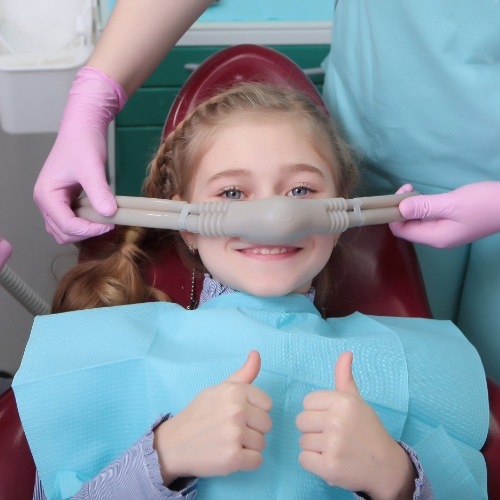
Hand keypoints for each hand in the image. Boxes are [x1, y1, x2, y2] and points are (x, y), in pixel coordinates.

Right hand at [33, 67, 126, 243]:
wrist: (83, 128)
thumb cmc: (83, 143)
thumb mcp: (92, 168)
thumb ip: (99, 192)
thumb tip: (109, 214)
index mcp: (46, 195)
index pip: (66, 225)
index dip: (89, 229)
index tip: (111, 224)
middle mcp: (46, 202)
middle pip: (63, 233)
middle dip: (86, 232)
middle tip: (109, 223)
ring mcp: (54, 203)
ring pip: (66, 231)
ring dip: (85, 231)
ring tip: (105, 220)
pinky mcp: (65, 201)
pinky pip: (72, 222)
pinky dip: (86, 224)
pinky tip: (101, 215)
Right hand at [154, 351, 271, 484]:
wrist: (173, 443)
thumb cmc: (199, 414)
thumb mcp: (219, 389)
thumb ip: (243, 374)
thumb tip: (256, 353)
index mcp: (235, 391)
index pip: (267, 404)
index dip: (255, 411)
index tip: (239, 415)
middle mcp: (236, 410)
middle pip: (267, 424)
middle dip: (253, 429)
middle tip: (232, 430)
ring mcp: (235, 435)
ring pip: (262, 443)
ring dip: (248, 446)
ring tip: (228, 442)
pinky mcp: (233, 458)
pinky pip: (257, 461)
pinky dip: (246, 462)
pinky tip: (229, 455)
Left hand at [296, 352, 414, 498]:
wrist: (386, 466)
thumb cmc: (367, 430)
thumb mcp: (357, 401)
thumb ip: (345, 377)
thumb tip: (346, 352)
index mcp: (343, 401)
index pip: (307, 402)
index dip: (317, 411)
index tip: (332, 419)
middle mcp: (337, 421)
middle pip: (301, 421)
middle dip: (313, 429)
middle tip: (332, 435)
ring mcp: (333, 445)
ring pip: (302, 441)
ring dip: (314, 447)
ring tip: (333, 448)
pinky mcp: (329, 467)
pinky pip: (303, 459)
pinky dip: (313, 463)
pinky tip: (330, 461)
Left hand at [390, 182, 499, 247]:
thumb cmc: (484, 204)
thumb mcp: (452, 203)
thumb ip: (424, 206)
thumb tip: (399, 209)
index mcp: (435, 237)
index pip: (401, 231)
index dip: (394, 215)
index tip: (400, 195)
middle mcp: (437, 239)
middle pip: (407, 227)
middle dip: (401, 210)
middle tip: (408, 188)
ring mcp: (445, 233)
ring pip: (417, 222)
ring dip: (412, 207)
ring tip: (414, 189)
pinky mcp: (451, 225)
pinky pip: (428, 219)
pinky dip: (422, 208)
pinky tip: (425, 196)